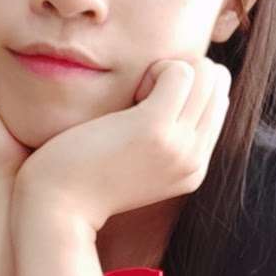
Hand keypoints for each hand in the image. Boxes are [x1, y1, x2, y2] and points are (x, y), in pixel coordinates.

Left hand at [14, 57, 231, 232]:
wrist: (57, 207)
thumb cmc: (83, 175)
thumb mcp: (135, 161)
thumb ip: (161, 136)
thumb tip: (177, 88)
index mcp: (193, 168)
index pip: (218, 103)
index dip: (187, 90)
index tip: (148, 105)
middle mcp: (194, 160)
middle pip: (218, 84)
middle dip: (184, 75)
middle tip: (141, 97)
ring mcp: (180, 146)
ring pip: (207, 74)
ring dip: (170, 70)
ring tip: (136, 96)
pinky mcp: (156, 129)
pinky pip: (180, 71)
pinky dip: (157, 68)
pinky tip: (131, 92)